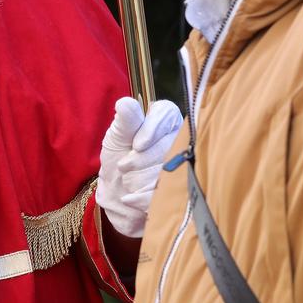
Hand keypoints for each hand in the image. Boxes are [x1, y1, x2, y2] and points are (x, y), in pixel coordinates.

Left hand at [97, 96, 183, 237]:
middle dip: (141, 159)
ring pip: (170, 170)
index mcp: (165, 120)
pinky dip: (144, 198)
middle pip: (169, 144)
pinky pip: (169, 193)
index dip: (153, 128)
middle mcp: (180, 139)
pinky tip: (129, 199)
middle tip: (123, 167)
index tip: (137, 144)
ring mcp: (185, 165)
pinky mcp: (182, 190)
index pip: (167, 113)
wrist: (117, 195)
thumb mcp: (117, 138)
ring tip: (127, 182)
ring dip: (141, 179)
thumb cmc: (119, 159)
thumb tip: (125, 103)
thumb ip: (125, 122)